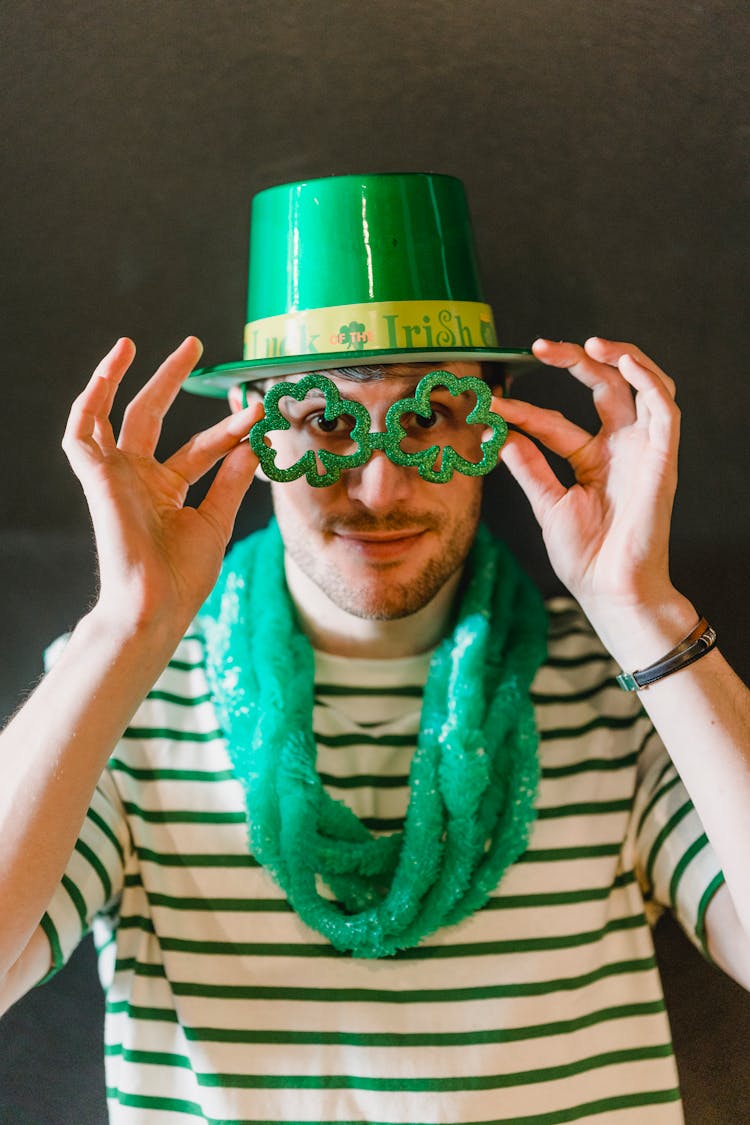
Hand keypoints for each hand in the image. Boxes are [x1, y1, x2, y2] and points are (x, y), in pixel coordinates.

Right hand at [62, 337, 260, 635]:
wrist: (155, 604)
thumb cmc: (182, 576)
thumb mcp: (215, 520)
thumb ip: (231, 479)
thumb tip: (252, 441)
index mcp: (165, 491)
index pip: (200, 447)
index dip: (228, 427)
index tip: (256, 411)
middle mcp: (138, 478)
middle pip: (150, 416)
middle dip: (170, 379)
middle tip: (193, 344)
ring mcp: (115, 477)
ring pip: (109, 416)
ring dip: (118, 379)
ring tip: (131, 343)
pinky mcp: (96, 478)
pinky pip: (81, 432)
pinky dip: (89, 402)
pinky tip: (106, 373)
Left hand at [497, 337, 695, 650]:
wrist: (611, 590)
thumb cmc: (586, 557)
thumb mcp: (548, 505)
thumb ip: (529, 468)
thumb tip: (501, 434)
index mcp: (592, 459)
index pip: (554, 421)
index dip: (522, 410)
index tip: (491, 405)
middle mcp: (620, 448)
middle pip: (602, 387)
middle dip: (573, 360)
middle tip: (538, 347)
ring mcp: (643, 450)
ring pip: (640, 386)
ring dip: (619, 357)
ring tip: (588, 342)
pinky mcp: (663, 457)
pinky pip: (664, 408)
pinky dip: (648, 380)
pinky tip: (623, 362)